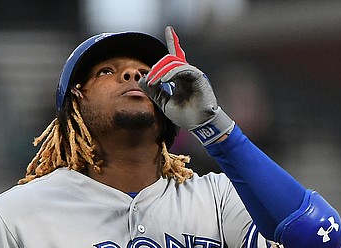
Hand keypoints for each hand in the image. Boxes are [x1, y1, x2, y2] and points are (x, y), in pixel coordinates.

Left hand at [139, 26, 234, 144]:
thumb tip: (142, 79)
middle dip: (157, 67)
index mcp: (180, 77)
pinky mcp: (198, 77)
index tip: (169, 29)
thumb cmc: (185, 115)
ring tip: (154, 81)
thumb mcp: (164, 103)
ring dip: (161, 71)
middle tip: (149, 79)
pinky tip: (163, 80)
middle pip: (170, 59)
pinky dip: (171, 73)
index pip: (175, 57)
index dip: (173, 41)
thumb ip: (154, 92)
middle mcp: (187, 73)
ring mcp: (193, 74)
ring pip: (174, 63)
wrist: (199, 125)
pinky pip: (183, 69)